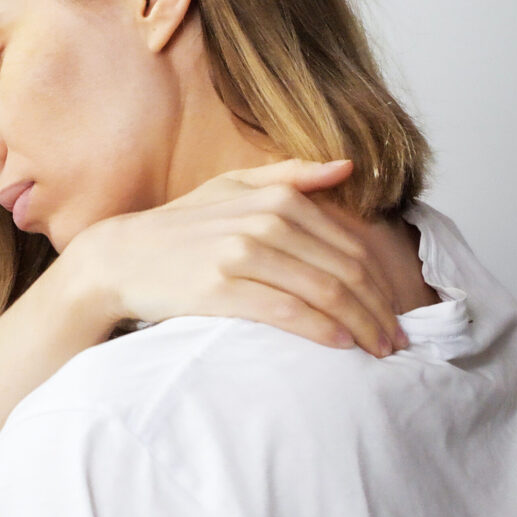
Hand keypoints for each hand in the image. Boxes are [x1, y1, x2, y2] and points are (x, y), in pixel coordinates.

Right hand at [64, 159, 407, 357]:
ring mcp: (240, 254)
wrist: (122, 257)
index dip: (380, 283)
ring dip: (361, 326)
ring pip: (323, 293)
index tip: (393, 312)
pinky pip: (287, 312)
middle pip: (344, 272)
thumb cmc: (183, 227)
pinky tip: (341, 346)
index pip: (348, 246)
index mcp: (274, 197)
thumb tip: (346, 165)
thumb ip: (290, 175)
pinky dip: (322, 331)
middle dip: (379, 310)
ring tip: (378, 350)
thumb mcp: (232, 187)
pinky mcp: (220, 289)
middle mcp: (262, 221)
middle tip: (395, 340)